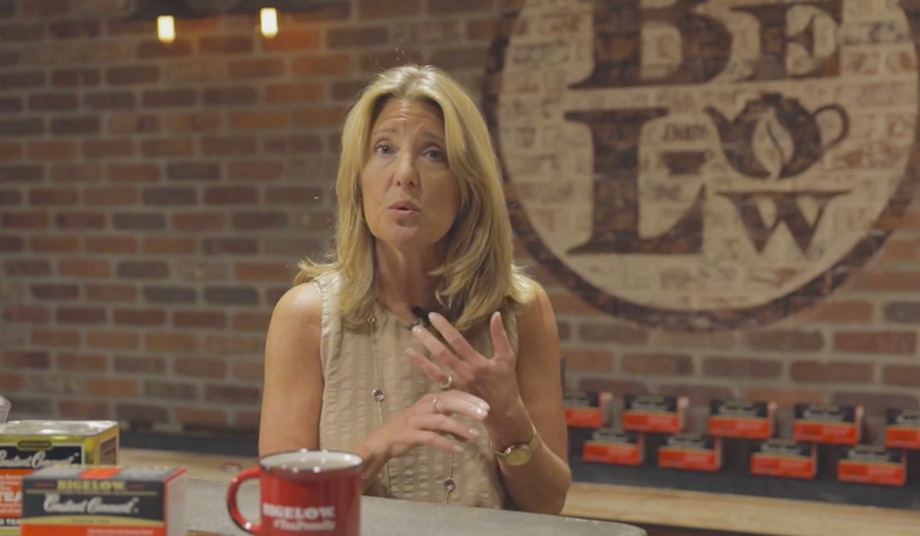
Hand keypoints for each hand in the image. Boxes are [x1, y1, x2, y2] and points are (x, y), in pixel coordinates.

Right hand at [366, 390, 488, 459]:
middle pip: (449, 403)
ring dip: (460, 427)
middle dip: (468, 408)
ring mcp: (416, 420)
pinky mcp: (411, 434)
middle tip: (485, 415)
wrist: (383, 440)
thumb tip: (470, 434)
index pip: (453, 394)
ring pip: (441, 420)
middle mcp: (424, 407)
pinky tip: (459, 449)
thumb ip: (450, 426)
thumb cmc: (410, 429)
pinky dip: (446, 443)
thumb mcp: (432, 424)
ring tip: (475, 436)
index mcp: (430, 400)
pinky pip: (431, 438)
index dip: (470, 399)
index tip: (487, 406)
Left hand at [407, 312, 520, 416]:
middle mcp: (465, 372)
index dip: (444, 328)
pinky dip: (424, 367)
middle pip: (443, 353)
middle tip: (416, 326)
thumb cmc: (506, 383)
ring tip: (412, 339)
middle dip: (429, 339)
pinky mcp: (453, 392)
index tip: (433, 316)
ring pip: (436, 366)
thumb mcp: (507, 358)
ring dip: (423, 353)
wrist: (503, 412)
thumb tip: (496, 314)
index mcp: (478, 363)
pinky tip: (413, 356)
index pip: (458, 341)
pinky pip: (436, 379)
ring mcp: (457, 383)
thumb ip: (500, 336)